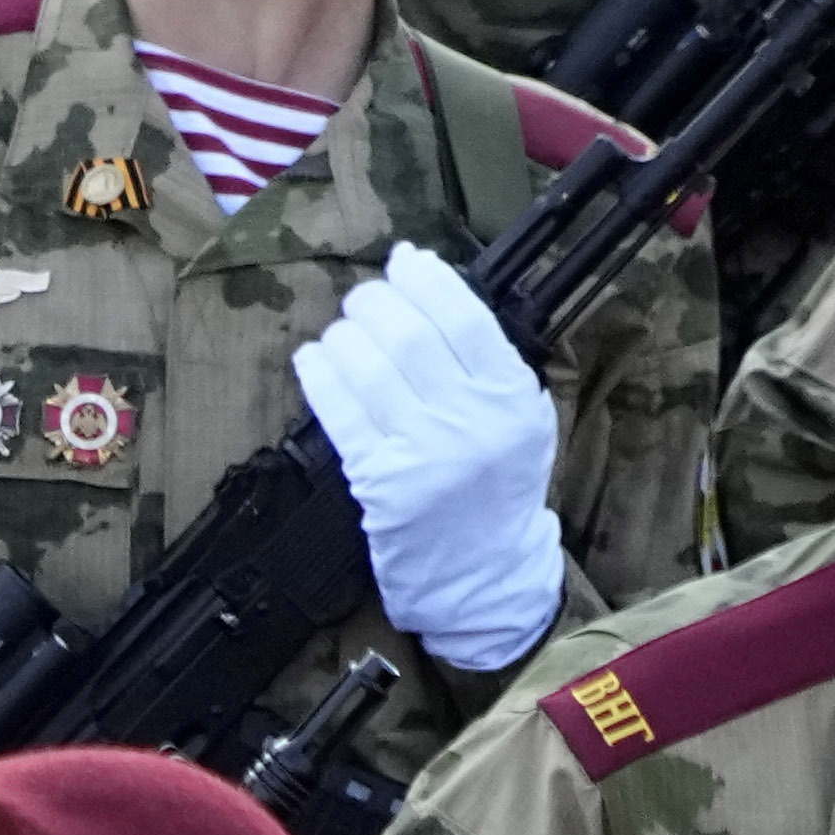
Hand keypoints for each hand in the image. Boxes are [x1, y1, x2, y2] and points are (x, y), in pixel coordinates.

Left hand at [291, 243, 570, 672]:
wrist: (482, 572)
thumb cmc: (496, 483)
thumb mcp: (519, 417)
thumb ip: (484, 354)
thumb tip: (421, 272)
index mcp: (512, 399)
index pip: (466, 318)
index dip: (427, 280)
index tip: (404, 262)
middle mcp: (472, 424)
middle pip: (409, 336)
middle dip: (375, 303)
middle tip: (364, 302)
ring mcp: (423, 456)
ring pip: (368, 368)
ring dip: (343, 336)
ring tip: (342, 334)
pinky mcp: (379, 484)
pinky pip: (338, 411)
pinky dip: (319, 374)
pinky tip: (315, 359)